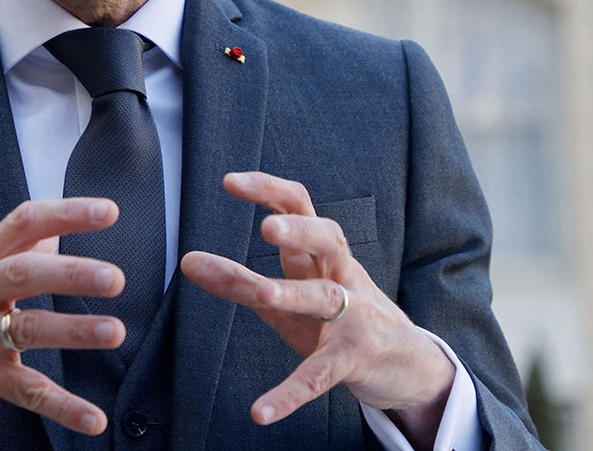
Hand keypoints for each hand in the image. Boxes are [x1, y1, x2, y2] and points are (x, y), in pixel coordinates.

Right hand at [0, 198, 127, 450]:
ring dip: (73, 331)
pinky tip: (93, 418)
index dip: (66, 214)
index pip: (24, 223)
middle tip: (114, 277)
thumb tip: (58, 231)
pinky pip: (25, 391)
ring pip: (27, 330)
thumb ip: (15, 249)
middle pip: (23, 273)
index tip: (108, 211)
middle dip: (70, 273)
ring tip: (114, 332)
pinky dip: (62, 407)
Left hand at [180, 172, 453, 440]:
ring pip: (326, 297)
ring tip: (264, 293)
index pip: (300, 206)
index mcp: (321, 255)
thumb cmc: (338, 320)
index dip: (268, 189)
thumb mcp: (287, 297)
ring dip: (295, 293)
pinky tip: (260, 411)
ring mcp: (353, 316)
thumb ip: (238, 281)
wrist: (405, 363)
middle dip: (299, 230)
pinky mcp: (355, 359)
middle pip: (327, 238)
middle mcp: (341, 276)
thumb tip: (188, 261)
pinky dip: (290, 393)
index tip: (230, 181)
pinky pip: (320, 375)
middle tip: (267, 228)